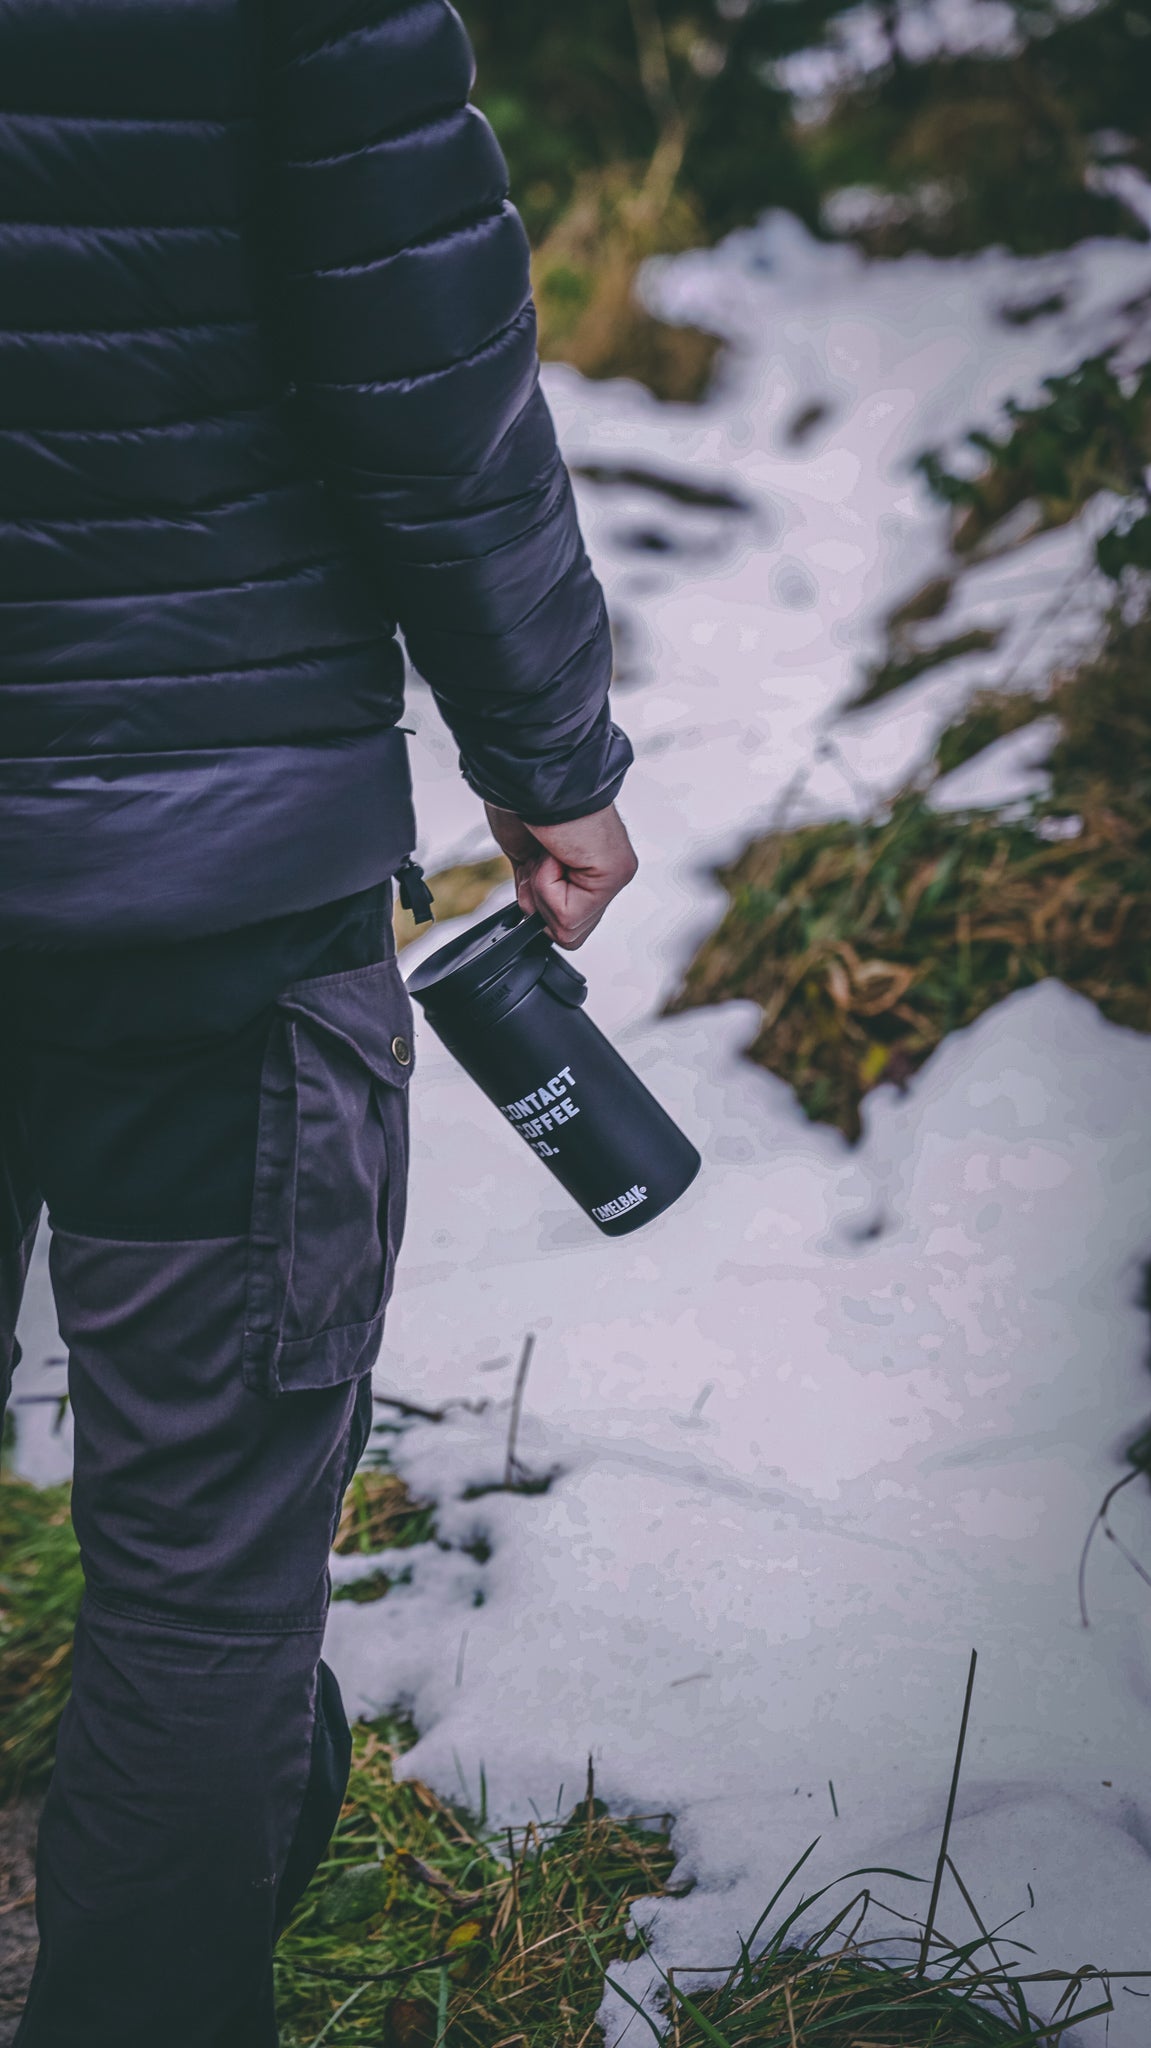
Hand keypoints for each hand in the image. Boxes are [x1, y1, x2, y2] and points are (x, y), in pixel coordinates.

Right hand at [485, 800, 637, 948]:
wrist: (528, 773)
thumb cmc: (523, 799)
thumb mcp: (525, 857)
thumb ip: (536, 889)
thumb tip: (532, 915)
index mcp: (589, 868)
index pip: (567, 922)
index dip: (539, 903)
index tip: (534, 862)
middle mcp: (607, 873)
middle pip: (570, 933)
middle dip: (541, 902)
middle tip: (540, 858)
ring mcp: (615, 875)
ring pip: (568, 930)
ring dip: (542, 891)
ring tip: (546, 851)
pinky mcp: (614, 874)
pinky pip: (568, 915)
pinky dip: (546, 884)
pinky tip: (553, 850)